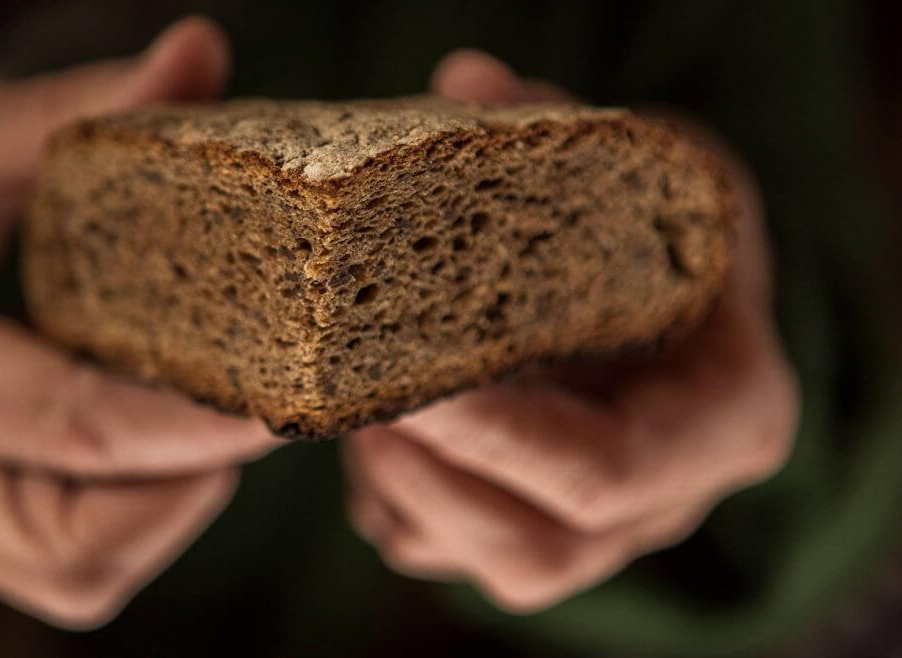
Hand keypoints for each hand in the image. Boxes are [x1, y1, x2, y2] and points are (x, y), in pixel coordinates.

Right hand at [0, 17, 280, 627]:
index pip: (65, 426)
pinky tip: (154, 431)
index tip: (283, 403)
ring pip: (72, 572)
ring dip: (163, 508)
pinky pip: (59, 556)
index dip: (187, 426)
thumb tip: (199, 58)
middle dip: (185, 490)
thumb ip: (73, 108)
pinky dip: (129, 510)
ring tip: (205, 415)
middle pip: (73, 548)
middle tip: (249, 406)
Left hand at [344, 51, 799, 611]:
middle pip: (541, 551)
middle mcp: (665, 500)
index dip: (497, 438)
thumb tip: (467, 82)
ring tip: (352, 415)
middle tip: (355, 407)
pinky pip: (446, 552)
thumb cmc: (670, 230)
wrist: (670, 296)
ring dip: (402, 496)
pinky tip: (370, 430)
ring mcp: (600, 531)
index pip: (605, 470)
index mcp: (723, 419)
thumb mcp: (652, 166)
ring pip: (486, 564)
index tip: (403, 386)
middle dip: (431, 481)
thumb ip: (570, 128)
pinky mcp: (531, 530)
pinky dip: (390, 500)